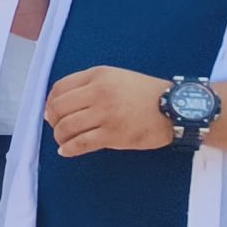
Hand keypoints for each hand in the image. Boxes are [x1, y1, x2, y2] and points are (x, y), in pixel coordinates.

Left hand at [44, 67, 174, 157]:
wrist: (175, 108)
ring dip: (59, 136)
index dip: (50, 102)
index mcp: (98, 75)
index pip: (60, 88)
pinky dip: (68, 149)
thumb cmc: (146, 93)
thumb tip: (58, 106)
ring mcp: (106, 114)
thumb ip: (89, 85)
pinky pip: (80, 144)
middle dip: (53, 120)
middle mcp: (99, 92)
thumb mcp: (116, 77)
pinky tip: (66, 151)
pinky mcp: (113, 134)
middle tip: (57, 127)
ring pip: (66, 127)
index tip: (51, 111)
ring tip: (63, 140)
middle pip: (59, 108)